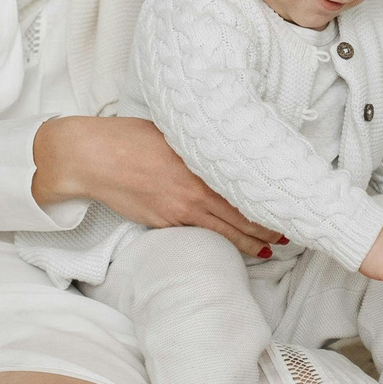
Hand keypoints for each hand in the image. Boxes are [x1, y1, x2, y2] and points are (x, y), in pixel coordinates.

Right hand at [32, 116, 282, 258]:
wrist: (94, 158)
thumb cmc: (130, 138)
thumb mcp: (174, 134)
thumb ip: (200, 147)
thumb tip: (222, 148)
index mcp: (202, 164)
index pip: (245, 188)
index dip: (267, 201)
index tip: (286, 205)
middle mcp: (196, 191)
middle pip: (242, 216)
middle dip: (267, 229)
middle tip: (289, 235)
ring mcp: (180, 210)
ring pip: (224, 231)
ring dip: (249, 242)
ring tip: (270, 249)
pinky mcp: (164, 223)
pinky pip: (198, 234)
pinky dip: (219, 241)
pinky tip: (231, 246)